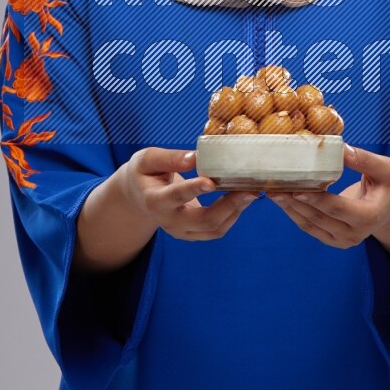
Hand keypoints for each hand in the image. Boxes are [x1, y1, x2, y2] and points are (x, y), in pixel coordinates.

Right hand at [123, 147, 257, 240]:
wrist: (138, 196)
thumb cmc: (144, 172)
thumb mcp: (148, 159)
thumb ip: (169, 158)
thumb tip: (196, 157)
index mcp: (155, 200)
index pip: (176, 196)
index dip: (194, 190)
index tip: (212, 181)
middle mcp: (169, 221)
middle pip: (203, 220)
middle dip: (228, 206)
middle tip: (248, 190)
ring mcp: (181, 231)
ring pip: (214, 229)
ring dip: (235, 211)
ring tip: (251, 192)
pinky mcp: (192, 233)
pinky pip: (216, 230)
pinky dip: (232, 215)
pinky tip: (242, 198)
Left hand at [269, 144, 389, 253]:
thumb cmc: (389, 184)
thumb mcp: (386, 168)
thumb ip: (365, 159)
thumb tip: (341, 148)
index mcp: (370, 217)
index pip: (338, 209)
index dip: (316, 199)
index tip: (297, 188)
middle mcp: (355, 234)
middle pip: (319, 218)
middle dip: (295, 202)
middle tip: (274, 185)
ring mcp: (343, 240)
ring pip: (310, 225)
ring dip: (289, 208)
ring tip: (272, 190)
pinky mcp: (333, 239)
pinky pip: (309, 227)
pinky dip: (294, 213)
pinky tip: (282, 198)